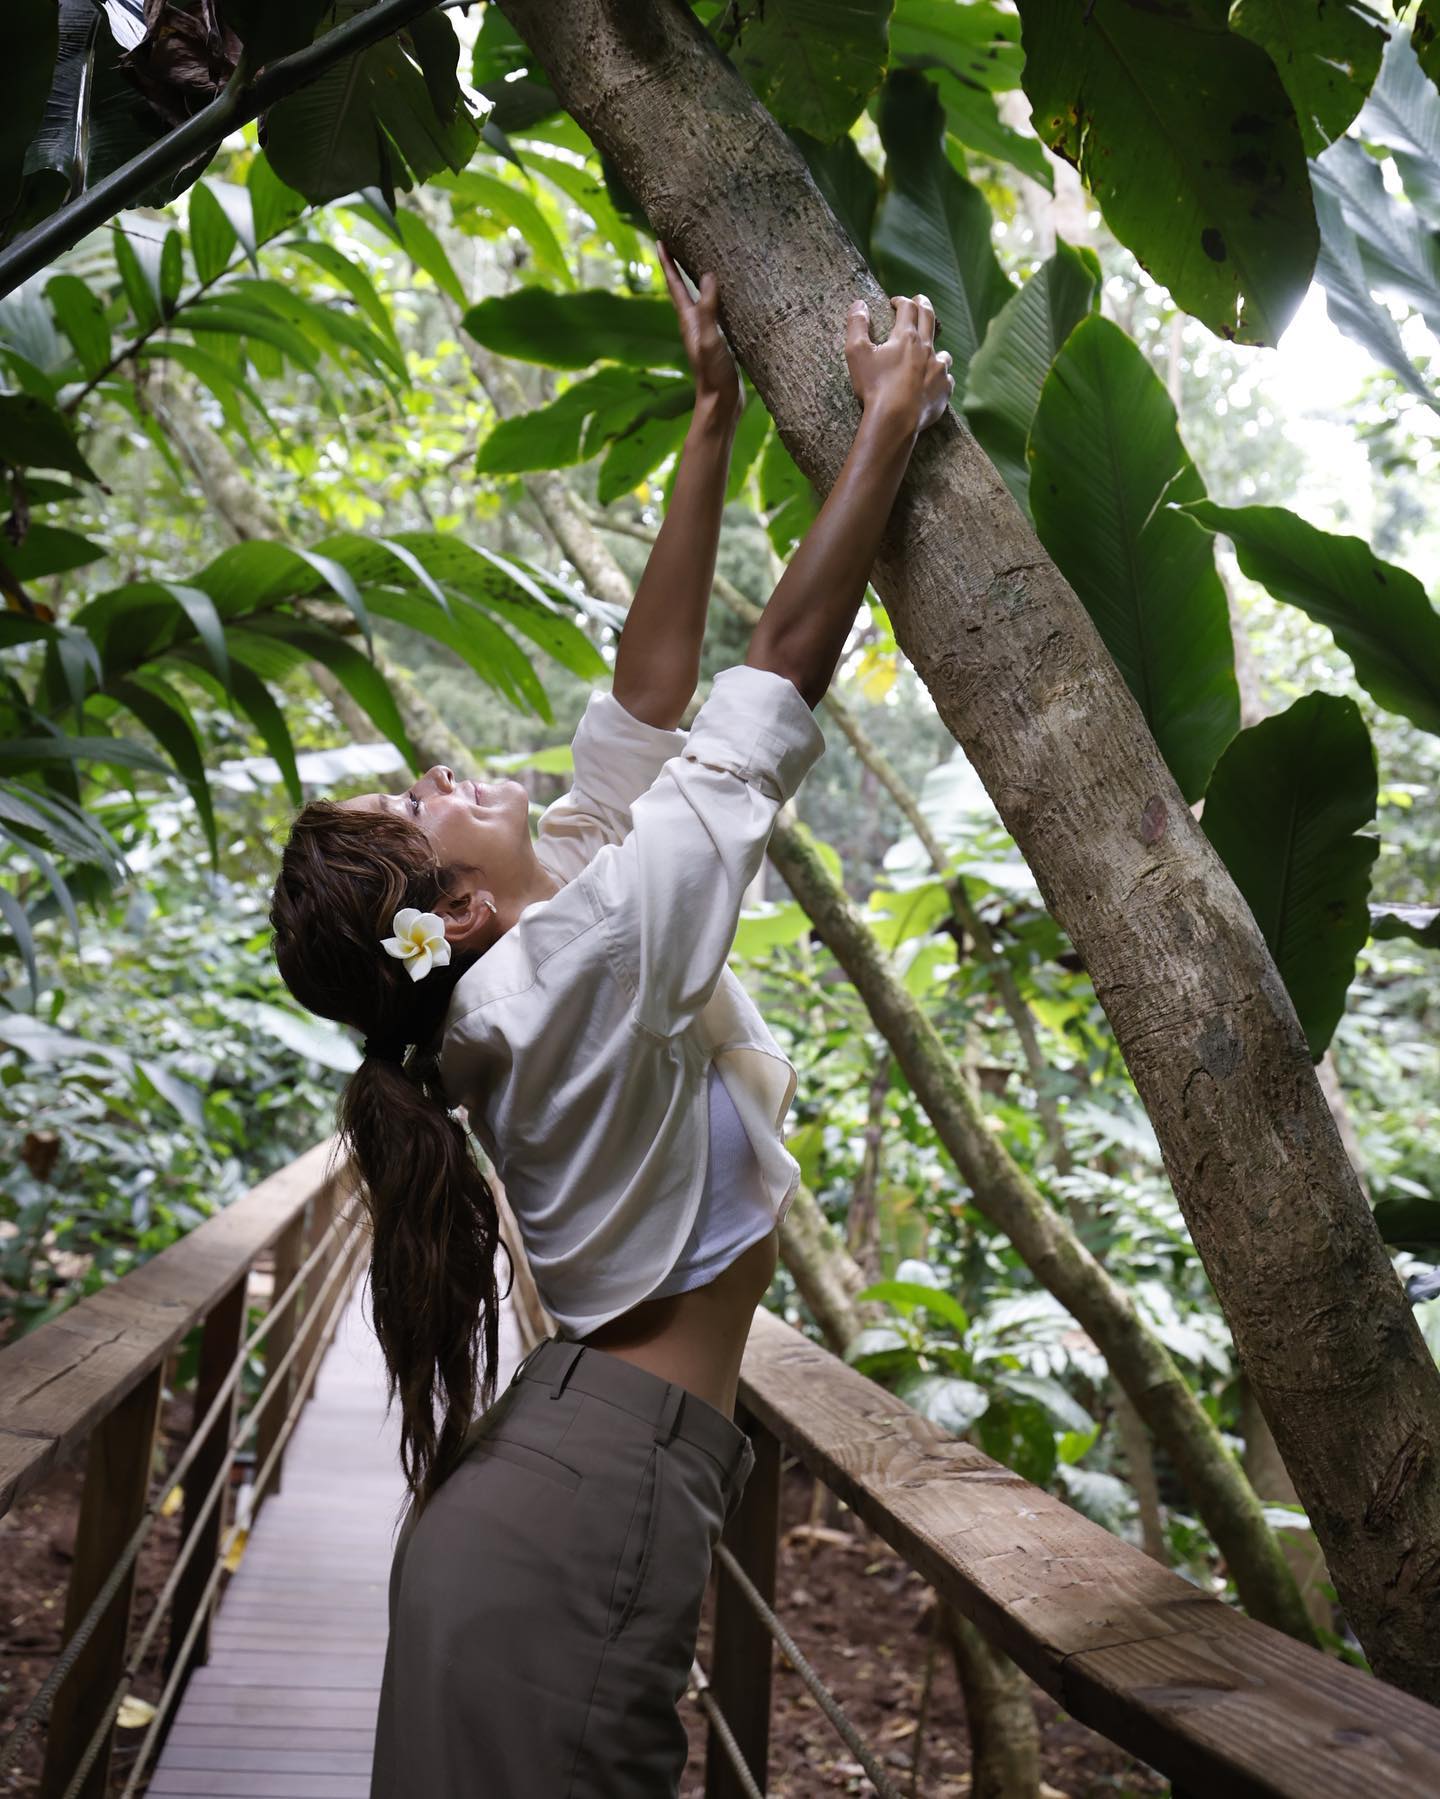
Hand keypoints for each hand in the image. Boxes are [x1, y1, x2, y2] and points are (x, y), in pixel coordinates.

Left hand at [658, 239, 741, 420]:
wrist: (722, 404)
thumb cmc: (714, 374)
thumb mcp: (711, 340)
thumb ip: (708, 310)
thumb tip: (707, 276)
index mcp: (689, 321)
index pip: (675, 285)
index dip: (667, 263)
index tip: (660, 241)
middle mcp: (694, 324)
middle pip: (683, 289)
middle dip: (678, 267)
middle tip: (676, 244)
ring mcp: (707, 333)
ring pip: (699, 300)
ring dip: (696, 281)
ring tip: (699, 262)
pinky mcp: (721, 341)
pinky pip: (716, 312)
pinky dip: (717, 298)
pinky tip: (726, 296)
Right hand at [844, 293, 952, 437]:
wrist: (895, 420)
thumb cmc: (875, 386)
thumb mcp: (856, 353)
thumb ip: (857, 325)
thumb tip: (858, 304)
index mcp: (906, 337)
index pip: (907, 308)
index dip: (901, 301)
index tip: (895, 302)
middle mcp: (927, 349)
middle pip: (929, 319)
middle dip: (923, 306)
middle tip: (919, 301)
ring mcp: (939, 370)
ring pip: (944, 352)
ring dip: (935, 347)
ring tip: (929, 352)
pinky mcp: (944, 390)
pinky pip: (947, 379)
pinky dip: (940, 377)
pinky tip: (934, 382)